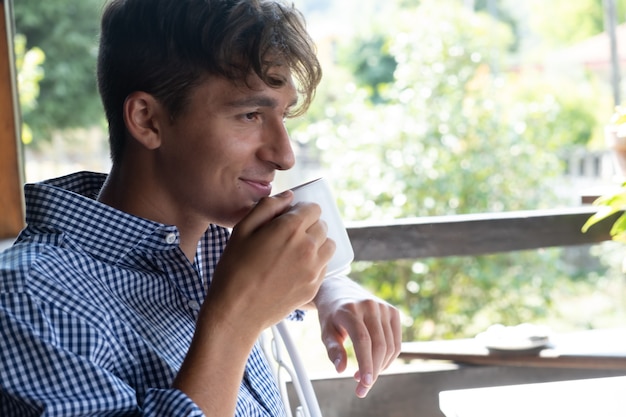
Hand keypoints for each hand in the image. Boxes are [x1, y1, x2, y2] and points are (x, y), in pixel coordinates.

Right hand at [206, 191, 335, 334]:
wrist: (236, 312)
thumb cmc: (234, 269)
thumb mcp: (242, 230)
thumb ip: (267, 207)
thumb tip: (289, 196)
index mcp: (290, 228)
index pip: (313, 208)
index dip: (301, 210)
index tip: (289, 218)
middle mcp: (308, 247)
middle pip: (322, 226)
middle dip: (309, 226)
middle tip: (288, 236)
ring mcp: (313, 269)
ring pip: (328, 246)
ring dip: (316, 244)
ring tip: (295, 251)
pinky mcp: (314, 287)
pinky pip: (324, 267)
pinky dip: (314, 264)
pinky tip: (294, 269)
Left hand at [314, 276, 401, 397]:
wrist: (340, 289)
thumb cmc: (331, 314)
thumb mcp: (325, 331)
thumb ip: (333, 349)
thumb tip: (341, 370)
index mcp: (349, 309)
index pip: (362, 339)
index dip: (366, 363)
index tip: (364, 383)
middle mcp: (369, 306)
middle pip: (379, 345)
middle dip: (373, 371)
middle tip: (362, 389)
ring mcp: (383, 307)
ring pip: (390, 346)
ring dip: (380, 367)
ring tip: (364, 377)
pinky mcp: (393, 311)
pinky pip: (396, 342)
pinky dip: (388, 358)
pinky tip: (376, 365)